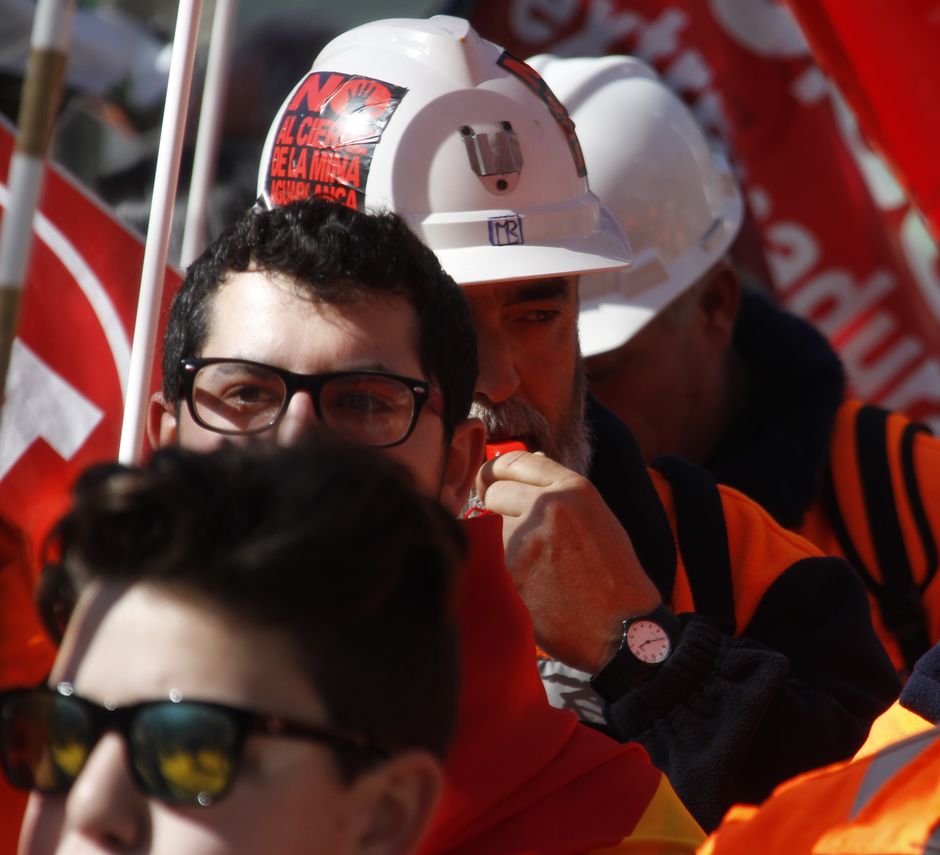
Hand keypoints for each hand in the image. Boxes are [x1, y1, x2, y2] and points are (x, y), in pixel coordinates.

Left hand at [476, 451, 662, 672]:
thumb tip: (531, 460)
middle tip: (512, 528)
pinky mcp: (513, 568)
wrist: (622, 628)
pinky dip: (511, 569)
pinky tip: (539, 585)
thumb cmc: (615, 575)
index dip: (494, 472)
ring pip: (496, 528)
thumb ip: (562, 491)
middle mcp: (548, 504)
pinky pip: (499, 558)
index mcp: (573, 487)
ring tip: (542, 565)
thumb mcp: (597, 518)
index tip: (488, 483)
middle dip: (495, 507)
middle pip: (494, 492)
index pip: (514, 461)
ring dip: (508, 542)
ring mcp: (528, 536)